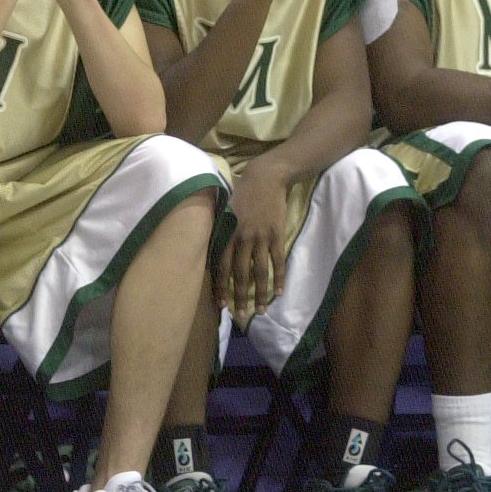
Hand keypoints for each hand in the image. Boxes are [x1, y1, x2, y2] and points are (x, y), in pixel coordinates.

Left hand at [217, 163, 289, 326]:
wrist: (265, 177)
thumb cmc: (240, 193)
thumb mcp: (223, 210)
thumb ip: (219, 232)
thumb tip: (211, 252)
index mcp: (227, 233)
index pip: (222, 266)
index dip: (221, 287)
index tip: (220, 305)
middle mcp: (243, 238)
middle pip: (241, 273)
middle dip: (239, 296)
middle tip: (240, 315)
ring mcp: (262, 237)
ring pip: (261, 271)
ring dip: (261, 293)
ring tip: (261, 311)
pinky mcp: (277, 234)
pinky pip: (278, 261)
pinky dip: (279, 278)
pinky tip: (278, 293)